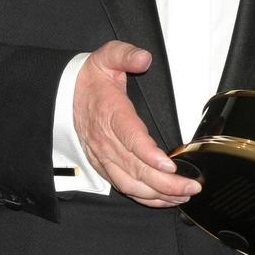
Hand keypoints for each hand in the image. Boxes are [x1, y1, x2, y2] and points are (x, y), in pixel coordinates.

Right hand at [73, 41, 200, 207]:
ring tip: (183, 196)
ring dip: (157, 194)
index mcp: (110, 113)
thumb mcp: (107, 56)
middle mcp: (106, 140)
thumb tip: (143, 57)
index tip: (169, 165)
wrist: (63, 94)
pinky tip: (162, 199)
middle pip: (135, 169)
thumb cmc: (90, 78)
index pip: (130, 138)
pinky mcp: (103, 164)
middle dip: (165, 183)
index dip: (149, 155)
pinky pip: (123, 186)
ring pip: (130, 183)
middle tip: (191, 187)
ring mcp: (103, 156)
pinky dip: (144, 197)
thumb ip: (126, 54)